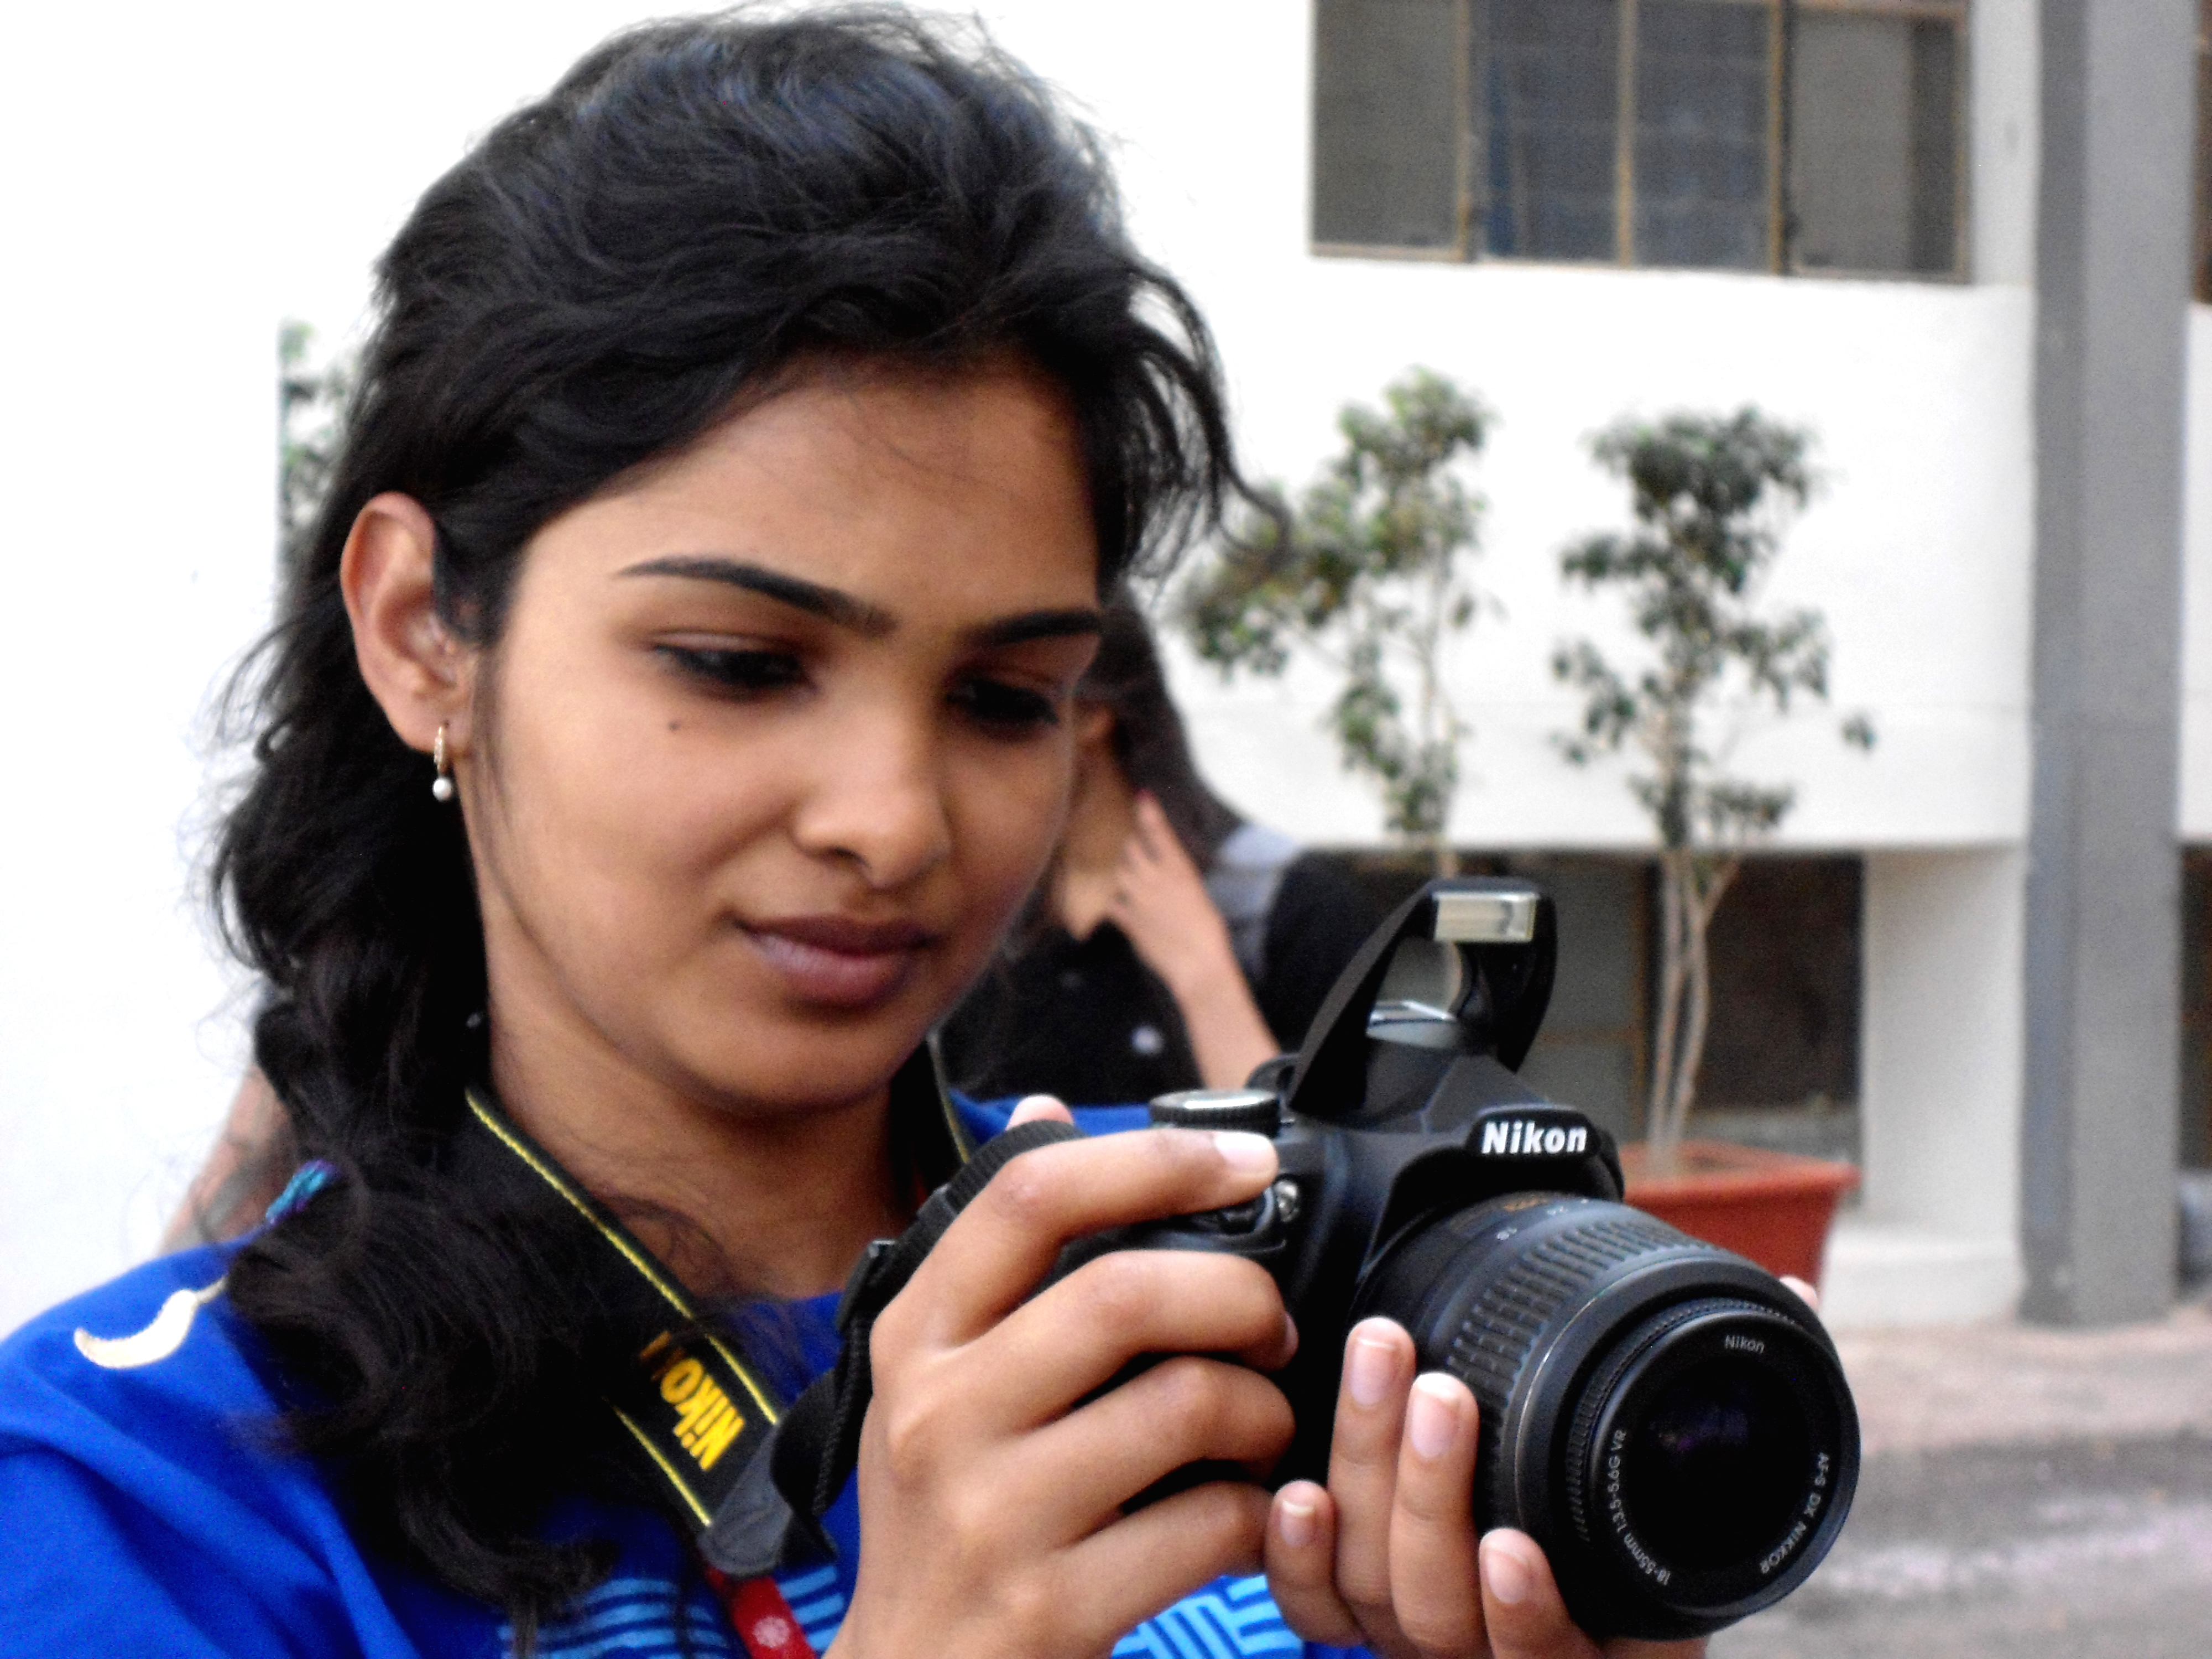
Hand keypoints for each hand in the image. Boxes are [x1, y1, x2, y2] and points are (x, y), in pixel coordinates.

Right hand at [829, 1097, 1298, 1658]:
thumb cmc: (942, 1522)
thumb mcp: (935, 1380)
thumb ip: (995, 1260)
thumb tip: (1045, 1111)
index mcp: (916, 1336)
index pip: (1029, 1195)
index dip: (1155, 1160)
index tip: (1246, 1163)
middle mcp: (937, 1412)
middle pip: (1124, 1291)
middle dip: (1239, 1297)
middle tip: (1272, 1329)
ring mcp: (990, 1514)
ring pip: (1183, 1403)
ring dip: (1262, 1410)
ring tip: (1264, 1427)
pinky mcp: (1050, 1607)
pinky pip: (1207, 1524)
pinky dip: (1258, 1513)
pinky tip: (1247, 1514)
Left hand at [1111, 793, 1279, 1088]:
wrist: (1198, 964)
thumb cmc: (1207, 933)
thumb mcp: (1197, 895)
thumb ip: (1176, 880)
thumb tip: (1163, 874)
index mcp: (1180, 868)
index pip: (1159, 831)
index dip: (1148, 811)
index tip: (1142, 796)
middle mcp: (1155, 877)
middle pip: (1131, 848)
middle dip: (1132, 847)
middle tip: (1137, 851)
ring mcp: (1137, 897)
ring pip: (1119, 871)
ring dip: (1123, 872)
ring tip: (1133, 879)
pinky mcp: (1127, 918)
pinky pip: (1112, 903)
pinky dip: (1116, 903)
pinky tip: (1122, 908)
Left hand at [1263, 1318, 1707, 1658]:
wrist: (1577, 1616)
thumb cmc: (1639, 1547)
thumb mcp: (1703, 1507)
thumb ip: (1744, 1397)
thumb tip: (1800, 1287)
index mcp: (1590, 1641)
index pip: (1549, 1651)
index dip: (1526, 1608)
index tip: (1515, 1545)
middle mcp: (1496, 1655)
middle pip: (1438, 1605)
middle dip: (1432, 1493)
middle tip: (1438, 1390)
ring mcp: (1422, 1639)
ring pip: (1372, 1586)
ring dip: (1372, 1474)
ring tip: (1383, 1368)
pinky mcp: (1354, 1620)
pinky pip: (1313, 1611)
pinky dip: (1298, 1556)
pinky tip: (1299, 1488)